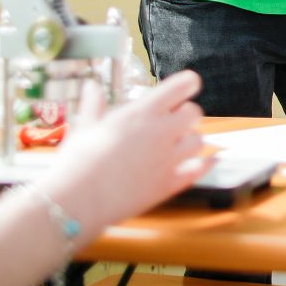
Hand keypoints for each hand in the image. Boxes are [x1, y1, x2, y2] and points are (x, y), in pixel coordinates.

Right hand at [37, 69, 207, 233]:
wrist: (78, 201)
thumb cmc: (78, 162)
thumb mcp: (84, 126)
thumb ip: (93, 104)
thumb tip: (91, 87)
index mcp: (142, 113)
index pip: (183, 86)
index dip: (187, 84)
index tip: (185, 87)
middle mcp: (161, 132)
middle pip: (194, 113)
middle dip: (185, 114)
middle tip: (171, 121)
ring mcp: (168, 159)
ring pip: (199, 141)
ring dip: (190, 140)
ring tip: (176, 144)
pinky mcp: (169, 184)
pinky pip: (199, 170)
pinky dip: (205, 165)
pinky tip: (208, 161)